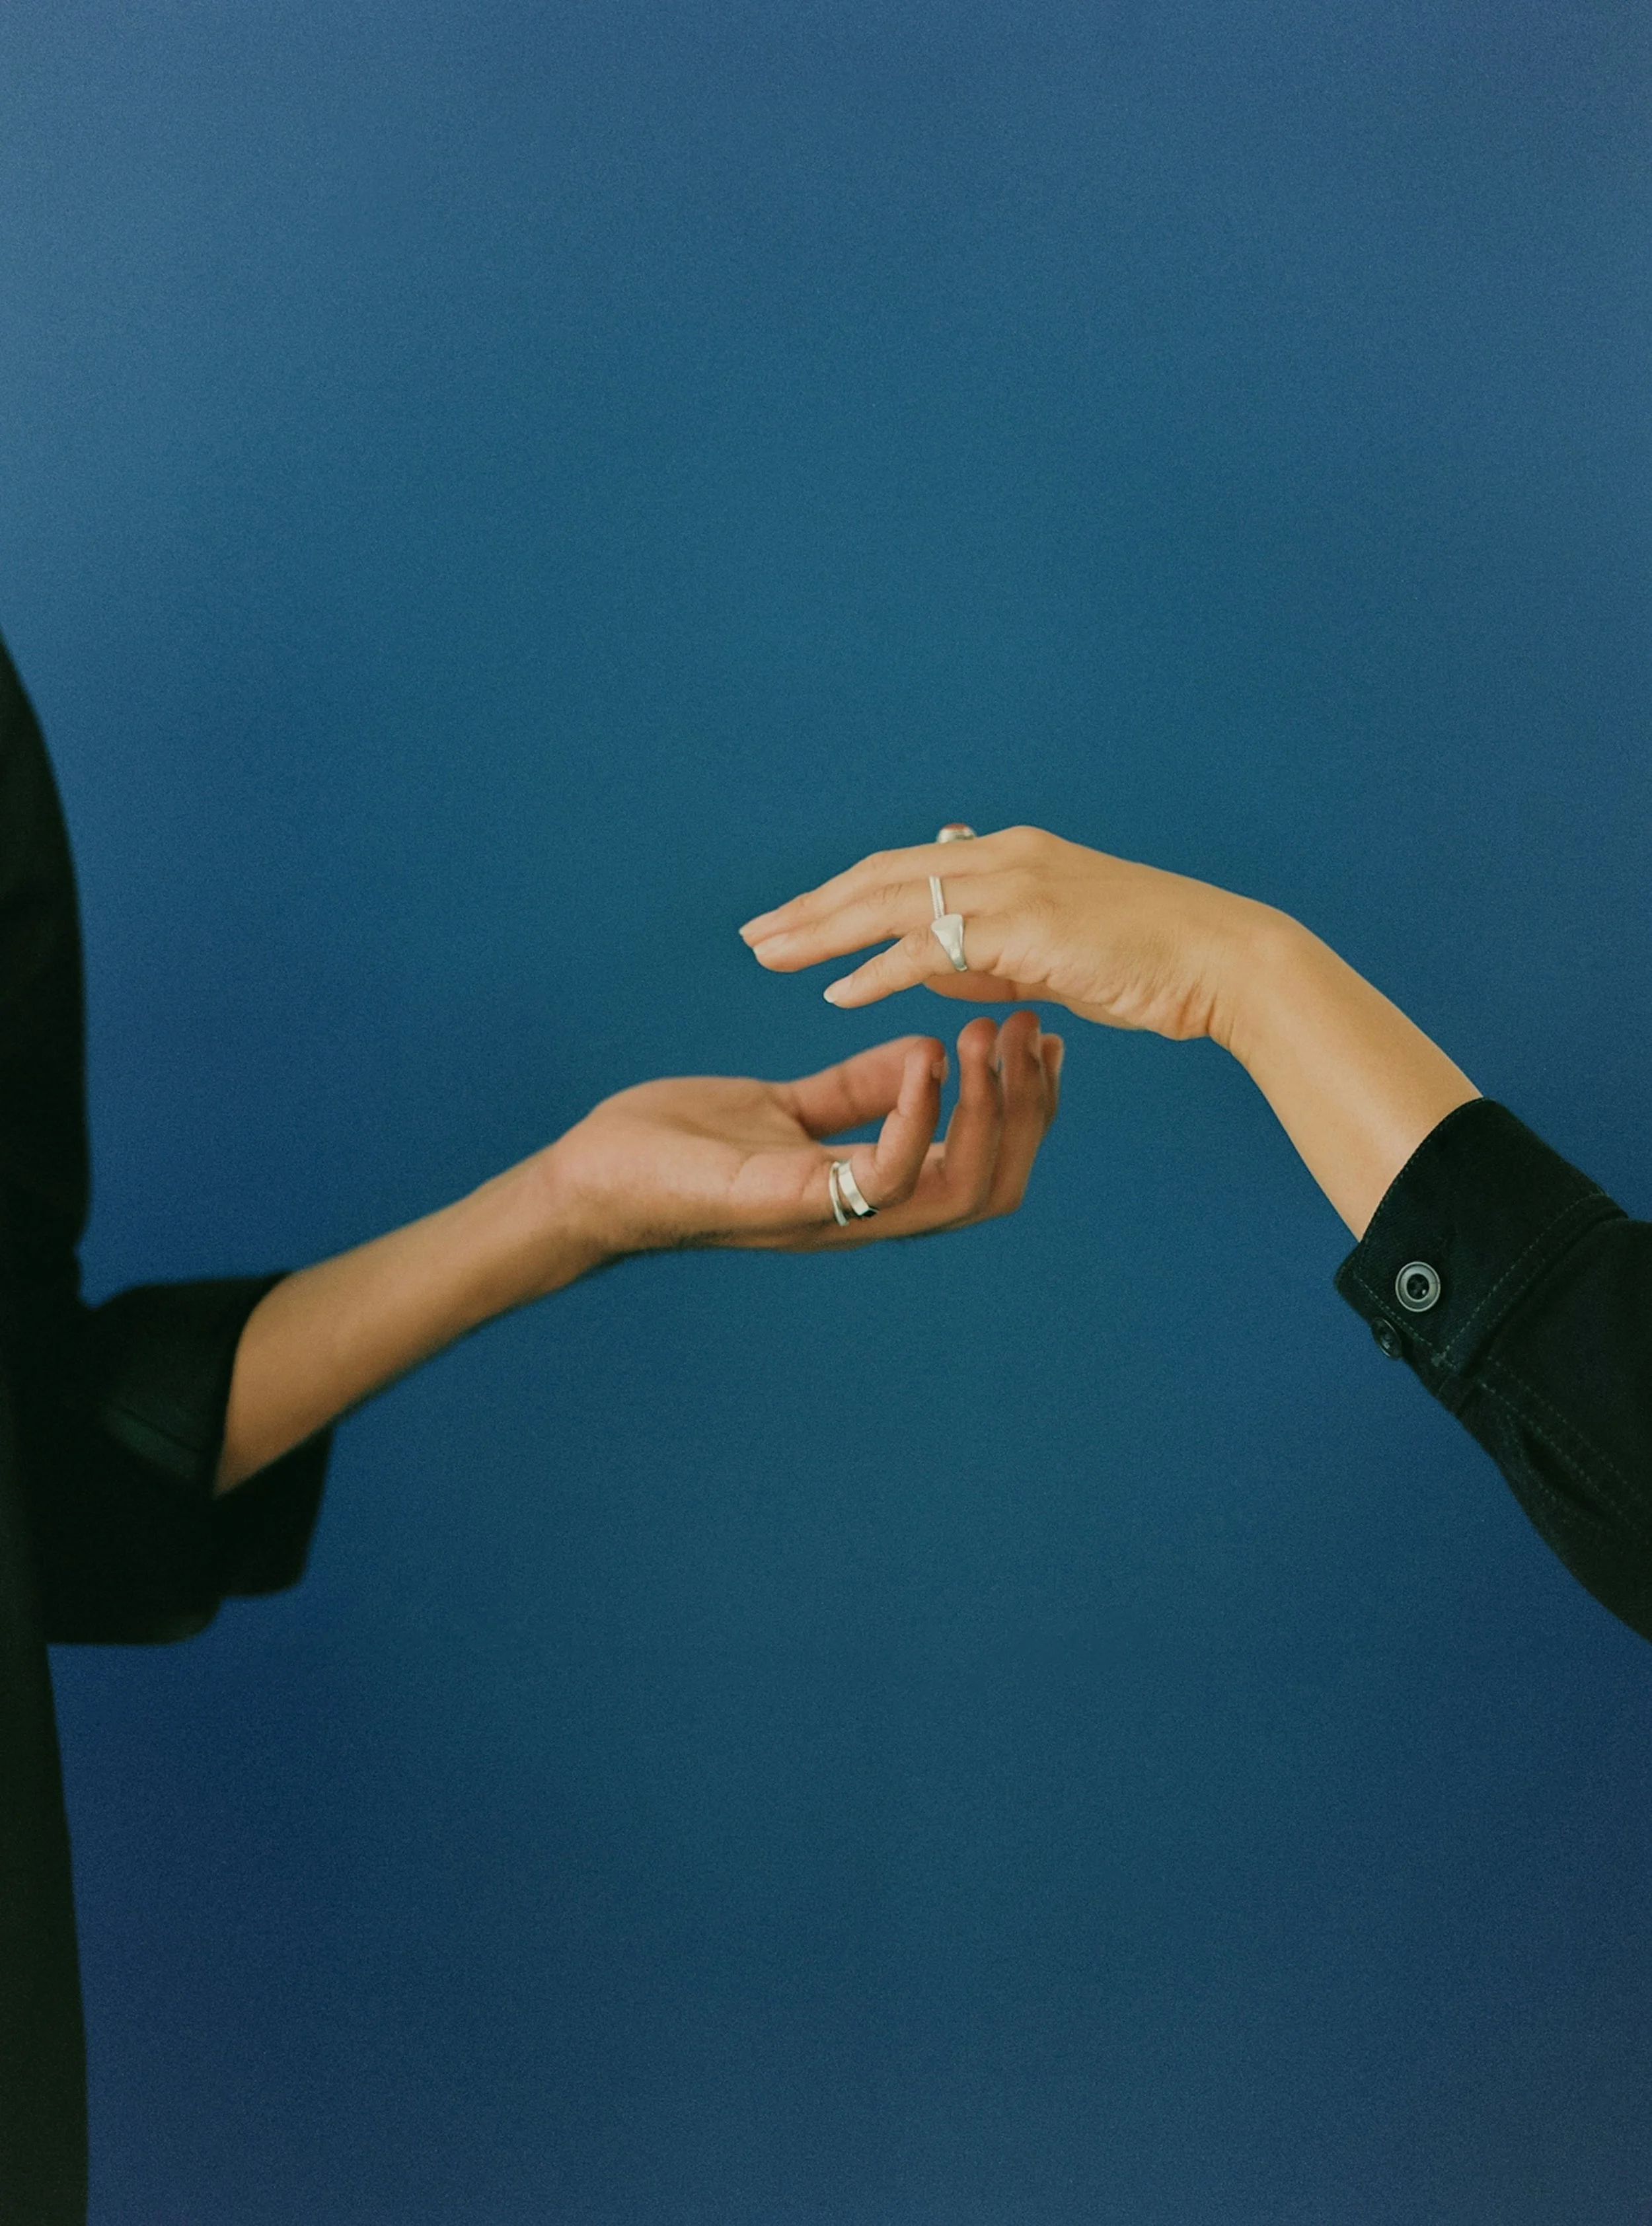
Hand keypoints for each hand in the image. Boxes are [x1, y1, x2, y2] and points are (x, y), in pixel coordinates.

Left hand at [539, 1015, 1061, 1262]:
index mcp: (866, 1192)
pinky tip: (928, 1058)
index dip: (1027, 1113)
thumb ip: (856, 1088)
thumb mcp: (785, 1105)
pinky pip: (882, 1178)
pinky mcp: (784, 1203)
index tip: (1041, 1039)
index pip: (982, 1173)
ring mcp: (826, 1215)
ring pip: (955, 1193)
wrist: (588, 1178)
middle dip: (1028, 1112)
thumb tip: (928, 1053)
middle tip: (1034, 1030)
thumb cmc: (676, 1147)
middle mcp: (859, 1215)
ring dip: (988, 1112)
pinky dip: (917, 1117)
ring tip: (992, 1036)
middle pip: (988, 1192)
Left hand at [739, 825, 1271, 1044]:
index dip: (841, 894)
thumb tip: (926, 968)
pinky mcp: (1025, 927)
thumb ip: (989, 953)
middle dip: (812, 907)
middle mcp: (1002, 855)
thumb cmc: (1147, 960)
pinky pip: (931, 947)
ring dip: (824, 932)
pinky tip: (836, 992)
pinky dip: (877, 970)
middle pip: (880, 876)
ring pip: (892, 903)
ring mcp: (1013, 885)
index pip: (903, 867)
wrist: (1219, 960)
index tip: (792, 920)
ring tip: (769, 957)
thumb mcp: (1053, 951)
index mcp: (1009, 854)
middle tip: (753, 934)